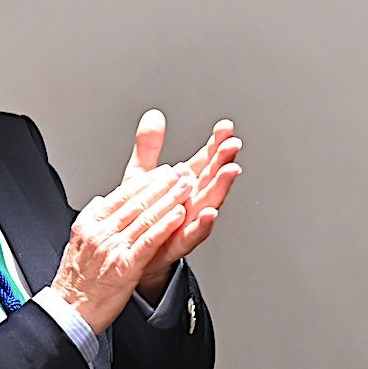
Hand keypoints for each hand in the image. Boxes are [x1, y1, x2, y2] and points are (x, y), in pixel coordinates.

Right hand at [47, 164, 191, 331]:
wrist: (69, 312)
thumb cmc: (76, 282)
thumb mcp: (76, 243)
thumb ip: (91, 220)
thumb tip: (99, 202)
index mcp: (89, 224)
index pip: (121, 195)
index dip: (145, 181)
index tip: (163, 171)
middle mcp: (100, 232)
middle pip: (136, 202)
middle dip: (162, 185)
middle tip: (180, 172)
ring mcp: (113, 248)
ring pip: (145, 217)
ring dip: (169, 200)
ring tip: (185, 187)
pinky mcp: (126, 265)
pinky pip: (149, 240)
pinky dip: (165, 225)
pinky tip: (178, 215)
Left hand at [125, 110, 242, 297]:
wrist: (134, 252)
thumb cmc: (143, 215)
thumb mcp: (142, 175)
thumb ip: (149, 147)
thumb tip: (154, 116)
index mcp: (186, 183)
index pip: (205, 159)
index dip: (215, 142)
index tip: (225, 127)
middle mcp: (193, 200)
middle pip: (212, 177)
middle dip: (223, 160)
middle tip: (232, 144)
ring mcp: (189, 221)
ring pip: (210, 201)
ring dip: (222, 187)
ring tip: (230, 170)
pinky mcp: (179, 242)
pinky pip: (193, 233)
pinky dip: (203, 225)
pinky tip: (210, 213)